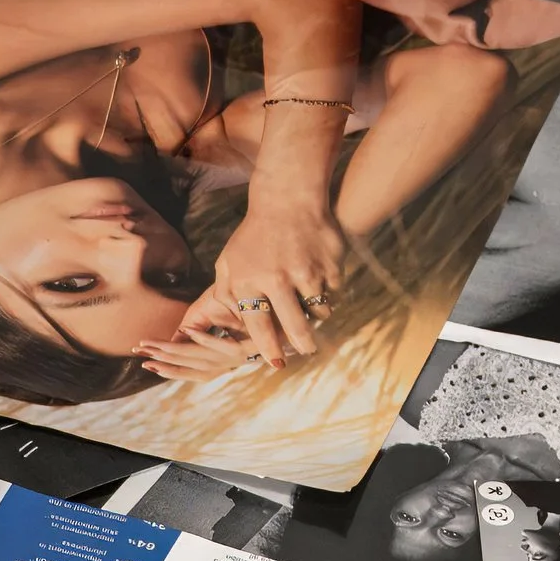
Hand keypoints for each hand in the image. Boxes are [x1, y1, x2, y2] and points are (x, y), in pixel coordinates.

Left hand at [174, 183, 348, 373]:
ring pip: (319, 311)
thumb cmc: (254, 235)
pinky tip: (322, 281)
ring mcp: (306, 271)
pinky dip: (330, 293)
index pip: (259, 329)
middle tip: (306, 350)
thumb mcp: (228, 262)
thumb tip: (229, 328)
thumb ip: (225, 295)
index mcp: (248, 282)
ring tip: (314, 309)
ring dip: (317, 315)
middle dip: (302, 345)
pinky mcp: (330, 263)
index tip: (276, 363)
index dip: (269, 350)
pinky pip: (334, 292)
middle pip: (295, 329)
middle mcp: (277, 279)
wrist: (287, 197)